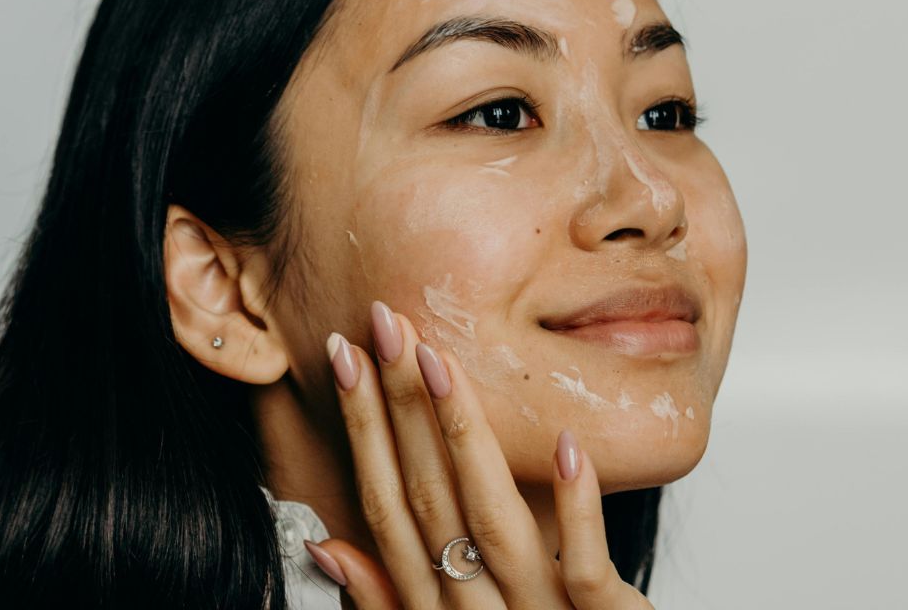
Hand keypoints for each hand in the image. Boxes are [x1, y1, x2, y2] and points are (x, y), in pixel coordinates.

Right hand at [304, 300, 655, 609]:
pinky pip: (583, 569)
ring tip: (442, 362)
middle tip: (384, 324)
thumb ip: (384, 595)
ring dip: (464, 439)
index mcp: (433, 604)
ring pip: (492, 522)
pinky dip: (575, 510)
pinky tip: (565, 445)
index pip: (386, 504)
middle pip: (428, 500)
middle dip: (400, 407)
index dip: (362, 429)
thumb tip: (323, 542)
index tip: (345, 357)